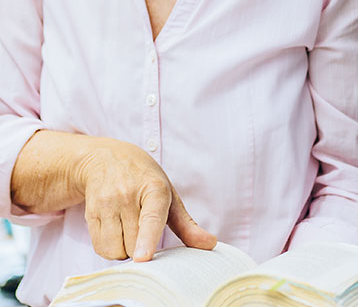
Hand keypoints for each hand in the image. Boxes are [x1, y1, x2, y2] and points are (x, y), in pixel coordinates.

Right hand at [75, 137, 216, 260]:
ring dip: (123, 250)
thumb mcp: (169, 195)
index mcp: (155, 189)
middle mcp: (128, 194)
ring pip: (114, 249)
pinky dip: (108, 248)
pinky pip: (99, 247)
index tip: (144, 257)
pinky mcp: (90, 212)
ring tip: (128, 230)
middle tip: (143, 231)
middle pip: (134, 244)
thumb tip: (210, 244)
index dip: (147, 238)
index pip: (151, 218)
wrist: (107, 157)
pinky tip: (114, 231)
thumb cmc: (144, 179)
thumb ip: (187, 224)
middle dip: (140, 248)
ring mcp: (107, 202)